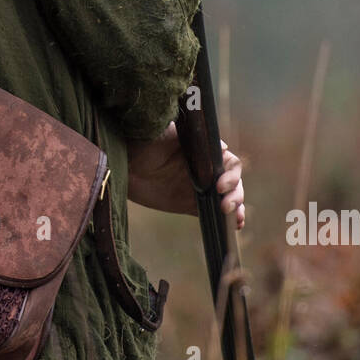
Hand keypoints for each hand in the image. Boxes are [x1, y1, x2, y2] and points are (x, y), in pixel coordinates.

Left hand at [126, 122, 245, 224]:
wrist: (122, 162)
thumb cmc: (143, 140)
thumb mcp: (167, 132)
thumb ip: (191, 137)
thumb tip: (223, 145)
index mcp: (205, 151)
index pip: (229, 162)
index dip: (230, 174)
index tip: (219, 185)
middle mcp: (206, 168)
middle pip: (232, 182)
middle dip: (235, 194)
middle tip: (225, 206)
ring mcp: (200, 187)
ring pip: (228, 197)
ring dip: (236, 207)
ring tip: (235, 219)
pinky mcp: (190, 204)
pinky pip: (214, 212)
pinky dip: (226, 220)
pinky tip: (234, 226)